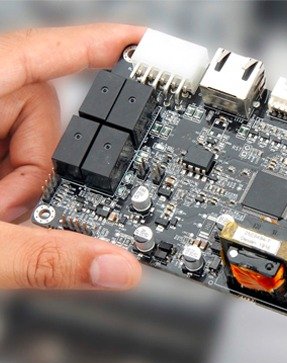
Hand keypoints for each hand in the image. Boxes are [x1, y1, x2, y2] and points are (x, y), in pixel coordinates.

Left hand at [0, 24, 144, 289]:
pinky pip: (6, 150)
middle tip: (10, 209)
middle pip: (38, 107)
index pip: (38, 51)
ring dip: (21, 182)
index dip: (98, 43)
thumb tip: (114, 266)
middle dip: (36, 165)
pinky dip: (8, 185)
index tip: (143, 43)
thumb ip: (42, 258)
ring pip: (26, 134)